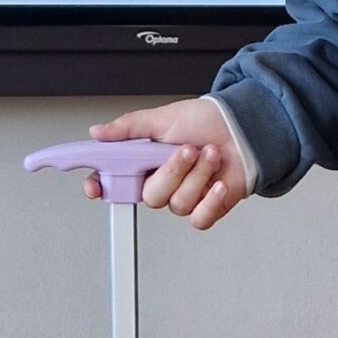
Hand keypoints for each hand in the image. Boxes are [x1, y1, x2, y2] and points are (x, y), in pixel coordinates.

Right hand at [84, 101, 247, 226]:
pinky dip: (210, 201)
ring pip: (177, 204)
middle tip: (187, 149)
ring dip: (198, 175)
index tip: (95, 186)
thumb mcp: (163, 118)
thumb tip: (98, 132)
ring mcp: (183, 196)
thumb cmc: (205, 122)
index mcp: (143, 162)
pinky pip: (199, 219)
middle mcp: (161, 182)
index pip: (112, 182)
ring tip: (210, 153)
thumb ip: (128, 128)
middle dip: (172, 172)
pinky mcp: (206, 208)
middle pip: (150, 196)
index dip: (100, 187)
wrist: (243, 128)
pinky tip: (219, 182)